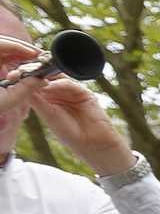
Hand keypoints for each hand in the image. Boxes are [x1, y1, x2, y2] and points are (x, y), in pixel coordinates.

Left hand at [15, 73, 133, 175]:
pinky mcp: (84, 92)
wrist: (92, 143)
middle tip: (22, 69)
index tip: (12, 75)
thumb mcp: (47, 114)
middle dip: (34, 72)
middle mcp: (59, 92)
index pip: (34, 82)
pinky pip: (70, 83)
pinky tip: (50, 85)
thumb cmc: (69, 132)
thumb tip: (24, 82)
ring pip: (57, 77)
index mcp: (47, 97)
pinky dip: (59, 83)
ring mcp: (71, 91)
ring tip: (33, 75)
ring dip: (45, 74)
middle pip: (46, 76)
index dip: (25, 77)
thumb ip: (37, 98)